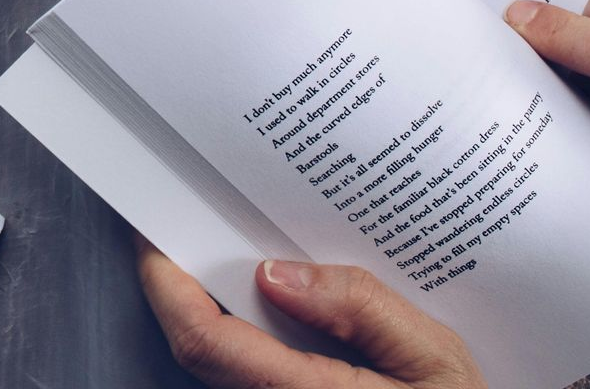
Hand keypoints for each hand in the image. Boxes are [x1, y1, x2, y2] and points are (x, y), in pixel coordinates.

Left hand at [135, 236, 484, 388]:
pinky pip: (244, 367)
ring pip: (216, 358)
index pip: (203, 338)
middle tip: (184, 221)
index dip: (164, 282)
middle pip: (198, 344)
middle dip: (181, 281)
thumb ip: (362, 310)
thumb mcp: (436, 359)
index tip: (152, 231)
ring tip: (225, 247)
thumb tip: (277, 272)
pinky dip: (240, 327)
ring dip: (211, 304)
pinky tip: (266, 295)